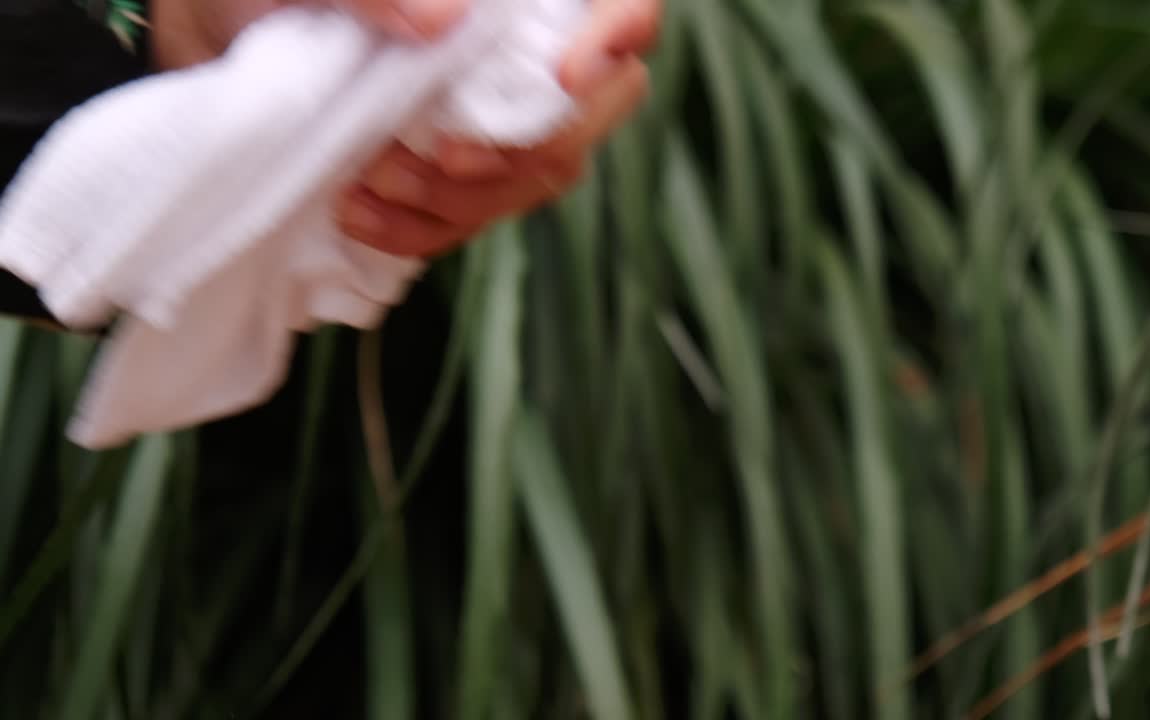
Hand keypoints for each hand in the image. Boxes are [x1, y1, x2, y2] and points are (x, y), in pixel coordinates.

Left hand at [149, 0, 660, 259]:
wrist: (215, 31)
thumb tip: (443, 21)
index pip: (624, 7)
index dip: (619, 35)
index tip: (568, 72)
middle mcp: (527, 47)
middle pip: (603, 104)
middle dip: (529, 146)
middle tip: (446, 158)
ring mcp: (500, 110)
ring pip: (544, 173)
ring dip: (465, 195)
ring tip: (374, 180)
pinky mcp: (461, 168)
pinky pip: (479, 216)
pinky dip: (424, 227)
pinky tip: (360, 213)